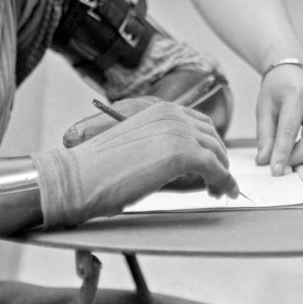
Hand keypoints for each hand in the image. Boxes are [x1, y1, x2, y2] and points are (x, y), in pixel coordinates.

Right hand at [38, 101, 238, 226]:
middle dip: (219, 158)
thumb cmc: (97, 169)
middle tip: (218, 180)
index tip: (212, 164)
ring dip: (223, 172)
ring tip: (219, 191)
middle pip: (212, 136)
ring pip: (217, 153)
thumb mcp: (135, 148)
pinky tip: (222, 192)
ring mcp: (180, 133)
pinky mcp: (184, 154)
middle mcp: (173, 116)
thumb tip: (180, 167)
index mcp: (160, 110)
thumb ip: (160, 149)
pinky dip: (224, 182)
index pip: (199, 123)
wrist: (79, 176)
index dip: (209, 144)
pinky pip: (216, 169)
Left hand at [255, 63, 302, 174]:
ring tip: (292, 158)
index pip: (289, 131)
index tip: (275, 171)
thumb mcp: (264, 108)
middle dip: (297, 158)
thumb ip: (265, 136)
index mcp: (296, 95)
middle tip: (282, 165)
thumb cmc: (277, 91)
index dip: (282, 154)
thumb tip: (264, 160)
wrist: (294, 74)